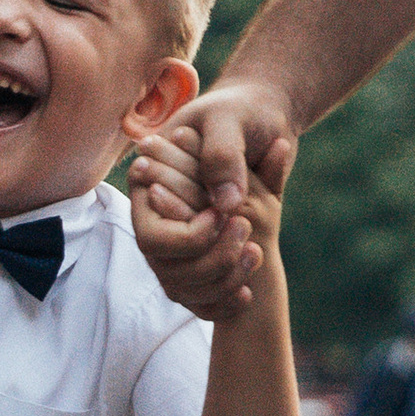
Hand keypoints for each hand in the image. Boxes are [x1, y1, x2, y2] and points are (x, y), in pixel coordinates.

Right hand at [131, 75, 297, 315]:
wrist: (264, 123)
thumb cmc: (242, 113)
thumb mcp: (231, 119)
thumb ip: (222, 154)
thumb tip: (225, 204)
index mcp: (150, 186)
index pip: (153, 237)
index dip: (191, 236)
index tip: (228, 213)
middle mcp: (158, 218)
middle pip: (167, 269)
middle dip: (212, 260)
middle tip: (246, 229)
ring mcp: (177, 241)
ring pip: (184, 289)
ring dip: (223, 280)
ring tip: (257, 253)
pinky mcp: (200, 254)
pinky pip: (200, 300)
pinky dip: (223, 302)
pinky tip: (248, 292)